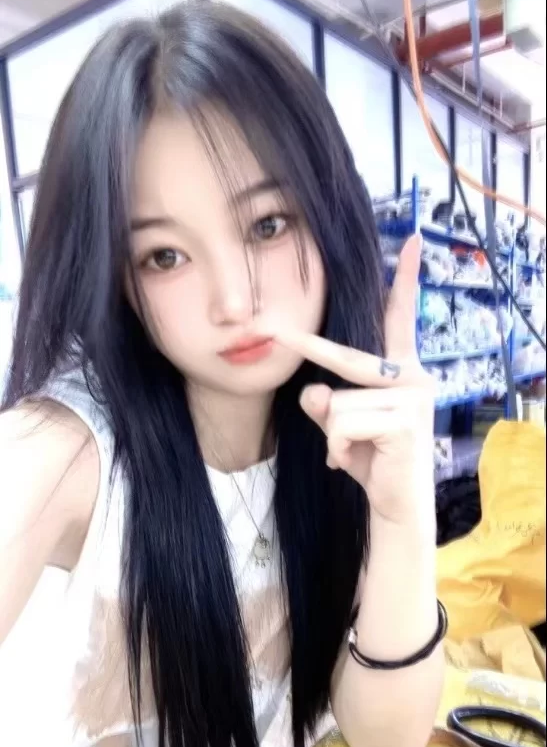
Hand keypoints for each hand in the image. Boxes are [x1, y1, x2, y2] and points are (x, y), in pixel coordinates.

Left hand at [274, 236, 434, 525]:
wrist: (396, 506)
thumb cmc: (370, 459)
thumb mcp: (340, 426)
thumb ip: (326, 403)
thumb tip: (314, 391)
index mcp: (401, 370)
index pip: (400, 318)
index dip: (404, 279)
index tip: (410, 240)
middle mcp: (413, 377)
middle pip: (346, 358)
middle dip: (306, 345)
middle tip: (268, 328)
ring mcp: (412, 399)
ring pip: (336, 402)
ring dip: (331, 434)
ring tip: (349, 454)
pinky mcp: (404, 423)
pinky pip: (342, 424)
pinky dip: (336, 448)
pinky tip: (352, 463)